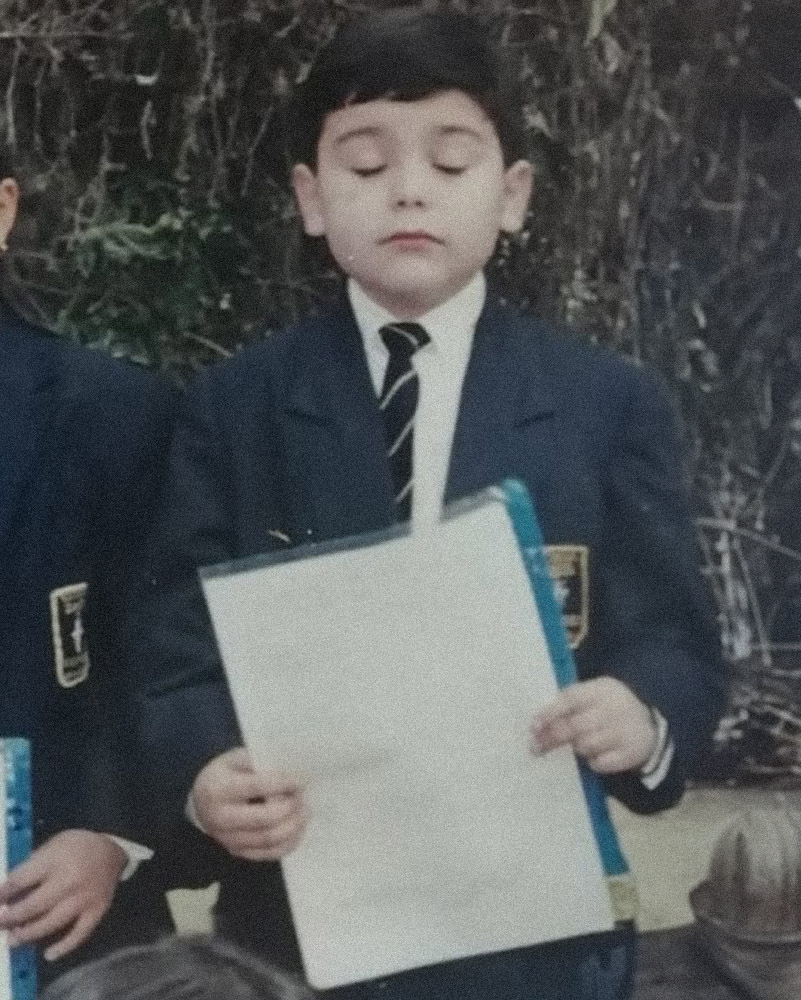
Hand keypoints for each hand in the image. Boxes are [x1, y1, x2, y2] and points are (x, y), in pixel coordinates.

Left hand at [0, 830, 125, 960]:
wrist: (112, 849)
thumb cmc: (77, 845)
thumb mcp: (53, 844)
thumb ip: (33, 865)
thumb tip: (10, 889)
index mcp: (55, 860)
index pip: (21, 880)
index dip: (3, 893)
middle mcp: (68, 882)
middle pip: (33, 906)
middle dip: (11, 917)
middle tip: (0, 922)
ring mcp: (83, 900)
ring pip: (51, 924)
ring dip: (29, 934)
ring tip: (13, 939)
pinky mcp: (96, 912)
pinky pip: (79, 934)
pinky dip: (64, 947)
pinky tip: (49, 954)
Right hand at [191, 747, 306, 860]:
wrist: (200, 800)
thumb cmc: (223, 774)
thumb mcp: (235, 758)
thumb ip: (259, 762)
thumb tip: (290, 769)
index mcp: (219, 789)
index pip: (258, 786)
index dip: (285, 783)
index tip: (301, 780)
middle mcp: (221, 818)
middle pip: (266, 819)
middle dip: (291, 807)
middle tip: (303, 797)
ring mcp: (228, 839)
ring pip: (270, 839)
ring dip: (294, 826)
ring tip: (305, 812)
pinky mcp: (237, 852)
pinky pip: (269, 854)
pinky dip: (289, 843)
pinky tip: (298, 829)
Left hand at [530, 677, 657, 773]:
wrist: (650, 723)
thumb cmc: (609, 706)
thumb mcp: (594, 694)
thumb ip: (569, 703)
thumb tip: (537, 722)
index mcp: (601, 689)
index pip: (571, 699)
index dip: (550, 713)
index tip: (533, 726)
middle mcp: (613, 709)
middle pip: (575, 725)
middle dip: (552, 737)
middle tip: (535, 747)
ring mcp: (624, 732)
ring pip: (586, 745)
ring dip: (576, 748)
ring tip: (578, 744)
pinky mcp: (631, 753)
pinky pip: (601, 763)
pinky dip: (594, 761)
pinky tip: (597, 755)